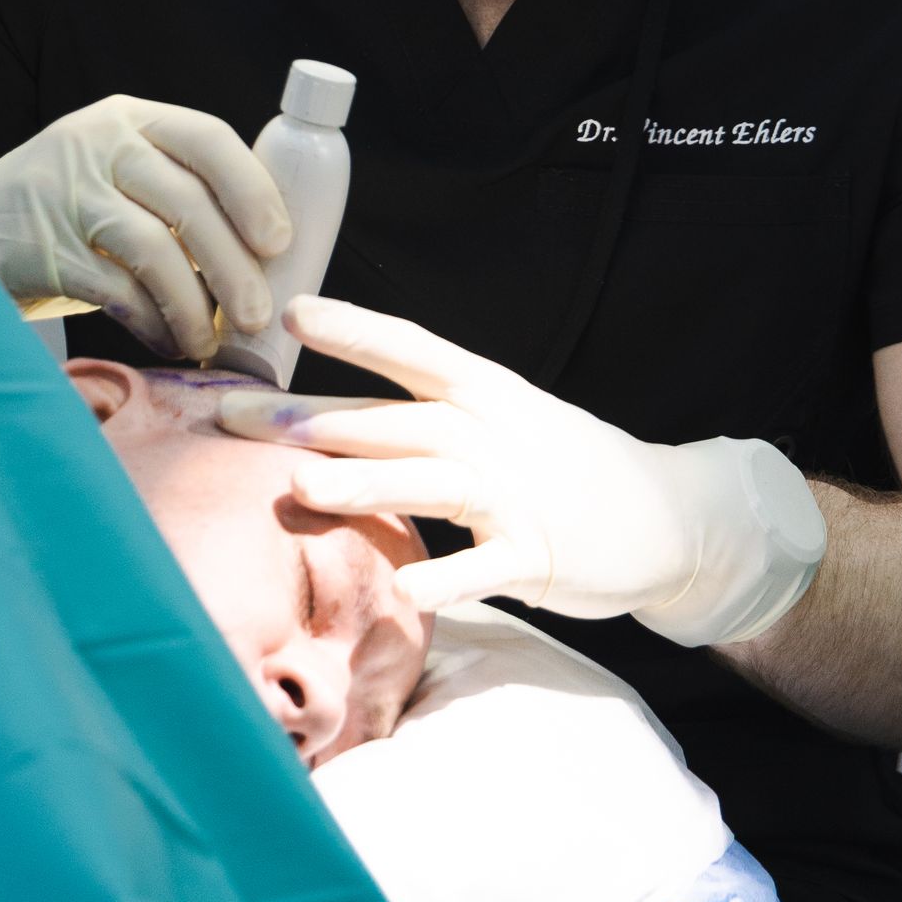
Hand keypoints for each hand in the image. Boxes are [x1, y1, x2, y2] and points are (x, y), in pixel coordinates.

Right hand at [0, 96, 290, 359]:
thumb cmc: (65, 209)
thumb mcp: (115, 170)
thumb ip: (176, 187)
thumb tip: (270, 252)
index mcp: (129, 118)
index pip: (206, 137)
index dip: (252, 190)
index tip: (280, 241)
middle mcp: (97, 143)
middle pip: (187, 201)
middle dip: (232, 265)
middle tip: (258, 314)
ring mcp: (63, 192)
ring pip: (153, 247)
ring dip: (194, 303)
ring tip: (209, 339)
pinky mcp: (41, 246)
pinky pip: (114, 289)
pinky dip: (151, 321)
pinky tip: (168, 340)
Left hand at [217, 299, 825, 645]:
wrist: (666, 515)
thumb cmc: (557, 465)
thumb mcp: (498, 423)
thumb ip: (419, 422)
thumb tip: (316, 424)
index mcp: (483, 390)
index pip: (410, 347)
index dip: (353, 327)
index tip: (290, 310)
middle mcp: (493, 432)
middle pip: (393, 418)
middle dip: (310, 417)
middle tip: (234, 418)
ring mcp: (518, 492)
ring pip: (431, 481)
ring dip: (366, 482)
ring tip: (302, 487)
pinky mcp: (538, 555)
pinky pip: (485, 567)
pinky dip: (446, 578)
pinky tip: (405, 591)